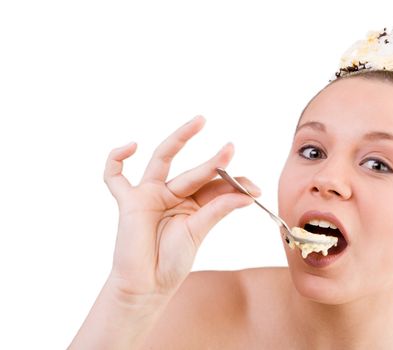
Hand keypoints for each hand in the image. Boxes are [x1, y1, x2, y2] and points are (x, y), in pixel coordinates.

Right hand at [103, 115, 259, 300]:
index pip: (214, 185)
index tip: (255, 189)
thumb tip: (248, 194)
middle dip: (214, 161)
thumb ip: (218, 209)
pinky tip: (130, 146)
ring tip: (200, 122)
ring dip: (179, 139)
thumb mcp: (200, 232)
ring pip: (162, 159)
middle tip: (231, 148)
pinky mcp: (129, 201)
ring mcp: (150, 195)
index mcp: (193, 204)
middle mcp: (172, 195)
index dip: (233, 183)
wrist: (147, 284)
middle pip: (194, 171)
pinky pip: (115, 177)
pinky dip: (116, 159)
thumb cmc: (173, 261)